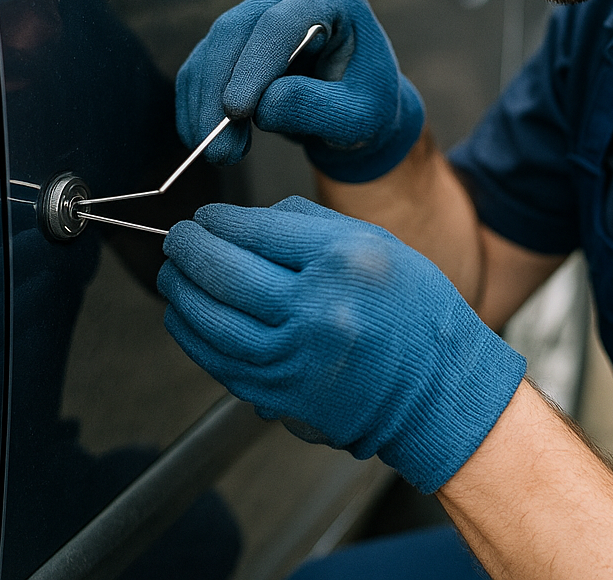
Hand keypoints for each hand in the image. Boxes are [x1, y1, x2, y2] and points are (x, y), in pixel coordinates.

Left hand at [158, 196, 525, 492]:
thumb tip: (244, 220)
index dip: (218, 221)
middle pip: (226, 273)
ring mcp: (298, 358)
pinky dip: (193, 337)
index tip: (204, 217)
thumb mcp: (376, 242)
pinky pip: (221, 362)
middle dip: (188, 251)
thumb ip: (307, 223)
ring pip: (213, 321)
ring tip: (173, 275)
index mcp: (344, 261)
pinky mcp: (283, 395)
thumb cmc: (414, 311)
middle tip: (176, 239)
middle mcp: (318, 309)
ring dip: (182, 294)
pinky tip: (186, 317)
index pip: (256, 230)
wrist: (439, 391)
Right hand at [175, 0, 424, 182]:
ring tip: (219, 154)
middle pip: (236, 30)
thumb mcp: (358, 117)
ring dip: (204, 103)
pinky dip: (196, 104)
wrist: (356, 109)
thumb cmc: (366, 108)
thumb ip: (316, 108)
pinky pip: (202, 66)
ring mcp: (258, 12)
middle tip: (218, 149)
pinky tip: (202, 138)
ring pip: (212, 49)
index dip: (254, 65)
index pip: (280, 23)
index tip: (237, 111)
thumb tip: (261, 106)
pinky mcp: (236, 40)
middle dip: (219, 91)